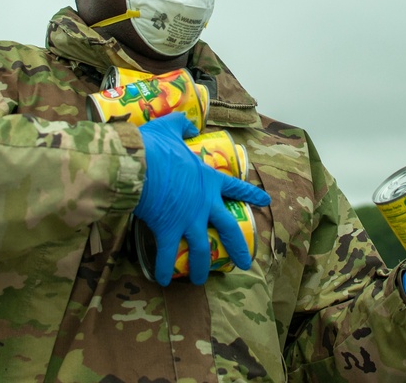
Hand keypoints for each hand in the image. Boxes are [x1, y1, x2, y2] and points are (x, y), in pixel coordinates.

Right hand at [134, 113, 270, 285]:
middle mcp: (204, 203)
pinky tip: (162, 280)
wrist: (140, 163)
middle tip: (245, 262)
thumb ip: (181, 125)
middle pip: (227, 228)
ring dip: (201, 266)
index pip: (235, 189)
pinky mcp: (169, 229)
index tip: (265, 201)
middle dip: (237, 246)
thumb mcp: (170, 128)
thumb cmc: (155, 146)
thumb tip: (189, 124)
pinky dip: (164, 268)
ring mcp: (189, 218)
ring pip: (201, 248)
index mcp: (208, 180)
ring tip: (201, 281)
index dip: (250, 195)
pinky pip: (167, 254)